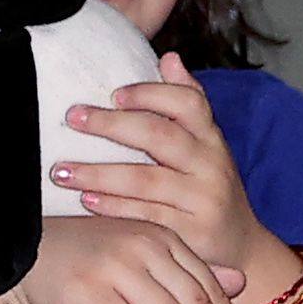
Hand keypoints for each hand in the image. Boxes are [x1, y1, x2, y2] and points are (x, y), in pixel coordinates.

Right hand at [0, 213, 257, 303]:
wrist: (20, 257)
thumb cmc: (85, 259)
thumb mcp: (141, 255)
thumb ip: (188, 269)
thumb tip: (239, 284)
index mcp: (162, 238)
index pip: (207, 287)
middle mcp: (143, 248)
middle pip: (193, 303)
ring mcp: (115, 267)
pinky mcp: (87, 290)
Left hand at [53, 54, 286, 278]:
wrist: (241, 245)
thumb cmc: (208, 187)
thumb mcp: (207, 145)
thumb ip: (188, 103)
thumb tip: (169, 58)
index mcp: (212, 137)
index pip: (188, 103)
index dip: (151, 93)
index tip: (113, 93)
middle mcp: (211, 164)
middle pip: (160, 136)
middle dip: (111, 125)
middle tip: (72, 118)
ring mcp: (203, 200)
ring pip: (146, 179)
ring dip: (99, 173)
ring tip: (62, 171)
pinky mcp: (192, 233)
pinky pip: (145, 215)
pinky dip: (113, 207)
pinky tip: (85, 200)